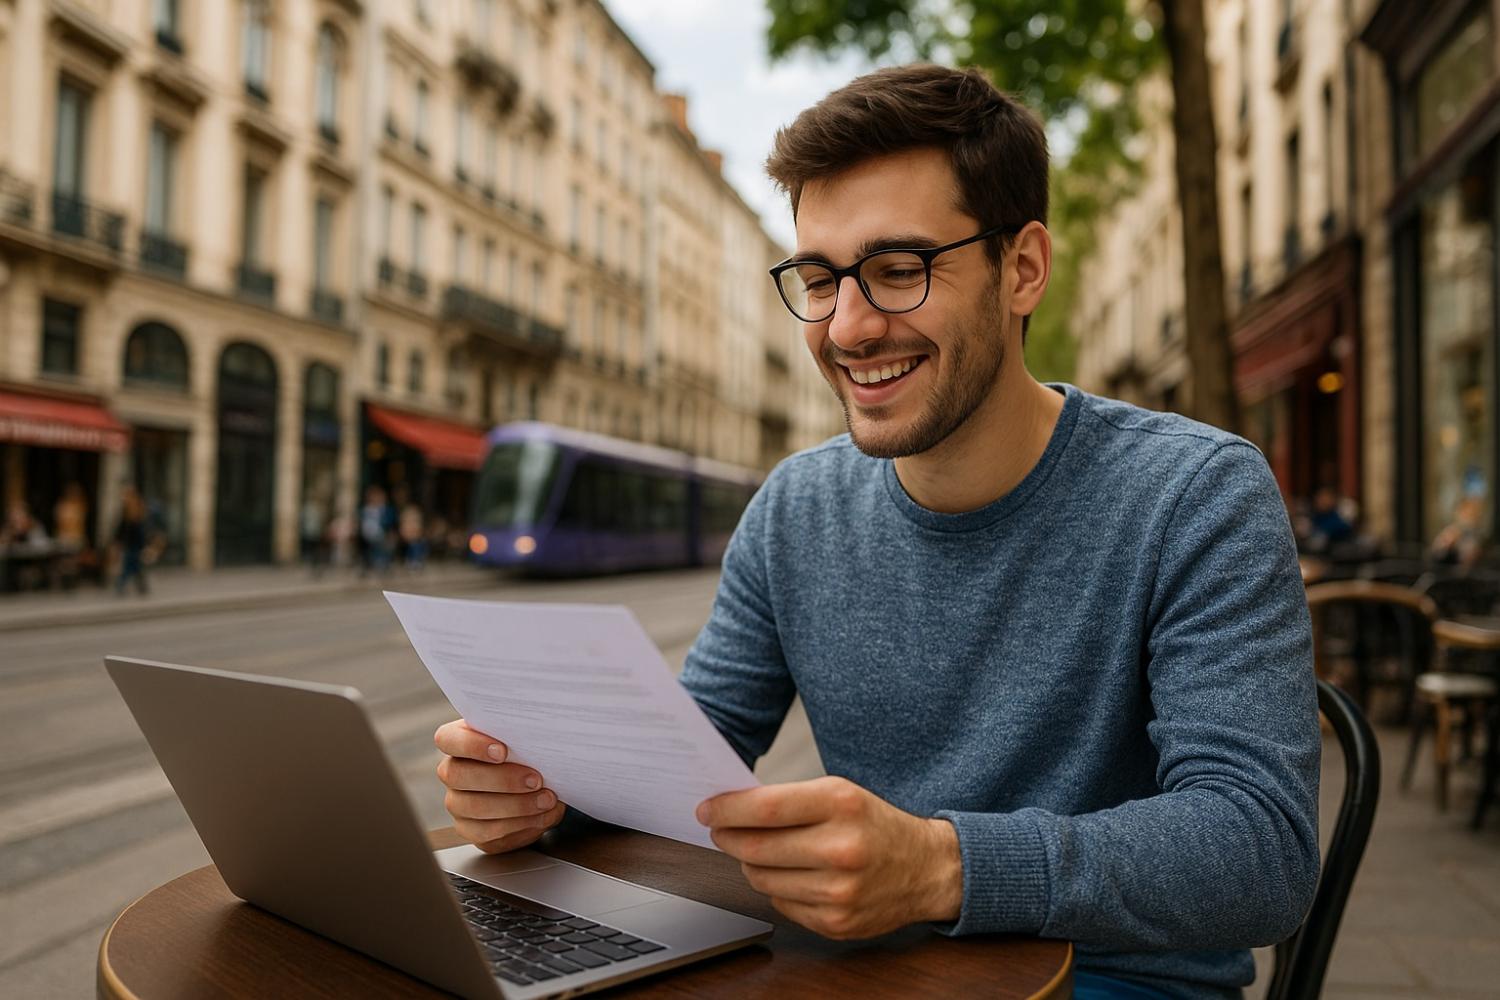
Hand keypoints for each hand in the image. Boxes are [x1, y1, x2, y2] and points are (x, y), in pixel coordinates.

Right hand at [434, 720, 567, 852]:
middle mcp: (452, 772)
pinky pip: (488, 833)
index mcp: (458, 741)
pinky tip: (540, 817)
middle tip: (536, 780)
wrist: (542, 781)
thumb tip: (539, 737)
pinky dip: (520, 826)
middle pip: (458, 776)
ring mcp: (458, 804)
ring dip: (516, 806)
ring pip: (474, 808)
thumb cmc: (529, 751)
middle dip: (502, 780)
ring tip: (546, 800)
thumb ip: (523, 733)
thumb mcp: (526, 736)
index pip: (447, 739)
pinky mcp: (472, 830)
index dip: (471, 745)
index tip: (502, 751)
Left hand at [697, 776, 962, 938]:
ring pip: (762, 879)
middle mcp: (842, 848)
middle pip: (756, 848)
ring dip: (750, 864)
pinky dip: (776, 888)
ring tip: (760, 851)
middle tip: (720, 830)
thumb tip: (731, 809)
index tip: (707, 809)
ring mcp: (840, 891)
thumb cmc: (874, 824)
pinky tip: (791, 875)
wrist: (927, 868)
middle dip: (728, 837)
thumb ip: (790, 800)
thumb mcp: (840, 794)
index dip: (728, 809)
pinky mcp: (837, 922)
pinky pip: (781, 904)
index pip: (766, 808)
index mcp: (842, 804)